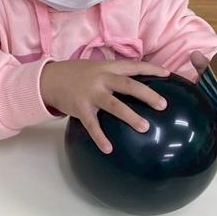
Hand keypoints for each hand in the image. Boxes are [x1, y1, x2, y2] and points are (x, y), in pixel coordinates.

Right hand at [40, 59, 170, 153]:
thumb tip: (136, 85)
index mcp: (107, 67)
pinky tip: (109, 149)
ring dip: (130, 116)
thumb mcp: (95, 68)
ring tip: (145, 127)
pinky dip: (100, 137)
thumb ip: (113, 75)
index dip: (151, 68)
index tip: (168, 73)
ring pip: (114, 105)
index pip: (133, 66)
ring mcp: (90, 93)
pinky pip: (92, 125)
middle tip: (163, 105)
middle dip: (147, 94)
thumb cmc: (76, 75)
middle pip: (128, 85)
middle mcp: (100, 78)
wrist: (49, 79)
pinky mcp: (80, 108)